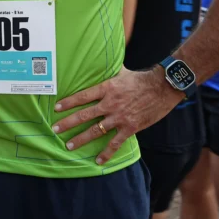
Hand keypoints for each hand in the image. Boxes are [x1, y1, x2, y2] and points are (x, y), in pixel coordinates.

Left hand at [51, 67, 180, 164]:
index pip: (83, 96)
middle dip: (68, 123)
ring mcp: (120, 117)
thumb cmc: (141, 79)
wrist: (162, 88)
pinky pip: (115, 143)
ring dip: (81, 139)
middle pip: (84, 115)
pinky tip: (98, 160)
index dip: (69, 102)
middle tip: (55, 129)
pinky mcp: (130, 128)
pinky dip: (107, 153)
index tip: (57, 108)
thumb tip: (99, 58)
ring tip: (69, 146)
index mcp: (107, 88)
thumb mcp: (122, 71)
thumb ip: (108, 70)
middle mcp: (110, 103)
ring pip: (96, 130)